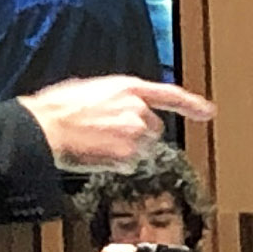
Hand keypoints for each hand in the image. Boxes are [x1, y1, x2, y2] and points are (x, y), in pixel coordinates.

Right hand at [18, 74, 213, 169]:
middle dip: (137, 133)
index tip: (208, 112)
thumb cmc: (57, 108)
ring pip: (143, 149)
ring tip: (98, 143)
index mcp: (128, 87)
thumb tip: (116, 106)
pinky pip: (129, 164)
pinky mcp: (127, 155)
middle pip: (153, 129)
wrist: (44, 127)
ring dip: (127, 149)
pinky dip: (117, 163)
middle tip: (108, 134)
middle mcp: (137, 109)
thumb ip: (114, 97)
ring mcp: (134, 133)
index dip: (191, 104)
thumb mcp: (90, 89)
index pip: (169, 95)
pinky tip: (97, 154)